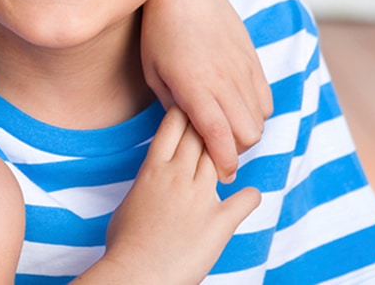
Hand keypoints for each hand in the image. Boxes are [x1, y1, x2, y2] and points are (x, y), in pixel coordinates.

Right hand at [95, 107, 261, 284]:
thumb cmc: (125, 242)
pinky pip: (246, 199)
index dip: (186, 111)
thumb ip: (149, 183)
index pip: (174, 124)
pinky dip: (249, 196)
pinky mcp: (220, 222)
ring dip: (228, 155)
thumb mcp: (131, 200)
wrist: (136, 273)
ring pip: (222, 158)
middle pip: (201, 133)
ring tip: (232, 155)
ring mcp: (201, 197)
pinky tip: (246, 197)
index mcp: (153, 169)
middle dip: (210, 124)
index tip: (194, 107)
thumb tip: (156, 181)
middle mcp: (178, 175)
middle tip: (218, 122)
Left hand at [140, 0, 271, 181]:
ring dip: (247, 131)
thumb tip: (189, 133)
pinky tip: (236, 106)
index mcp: (196, 88)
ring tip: (225, 127)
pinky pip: (266, 98)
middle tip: (216, 147)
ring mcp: (242, 69)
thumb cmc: (159, 31)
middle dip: (235, 150)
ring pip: (261, 119)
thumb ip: (173, 108)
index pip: (221, 138)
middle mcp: (225, 81)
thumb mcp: (153, 73)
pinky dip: (256, 112)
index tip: (222, 174)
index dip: (225, 163)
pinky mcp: (252, 59)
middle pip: (248, 135)